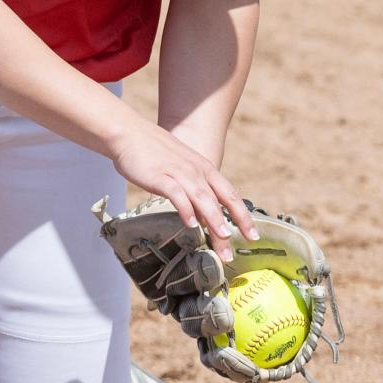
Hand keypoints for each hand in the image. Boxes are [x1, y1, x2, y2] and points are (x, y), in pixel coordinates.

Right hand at [109, 120, 257, 261]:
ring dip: (213, 218)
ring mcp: (179, 172)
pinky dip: (185, 208)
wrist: (130, 133)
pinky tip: (189, 224)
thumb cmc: (154, 153)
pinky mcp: (160, 176)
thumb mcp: (181, 170)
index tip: (253, 236)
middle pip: (220, 200)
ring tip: (222, 237)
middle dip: (232, 224)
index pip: (230, 195)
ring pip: (202, 197)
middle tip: (235, 249)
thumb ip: (193, 192)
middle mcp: (196, 171)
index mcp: (204, 169)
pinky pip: (176, 193)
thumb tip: (202, 218)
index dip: (243, 216)